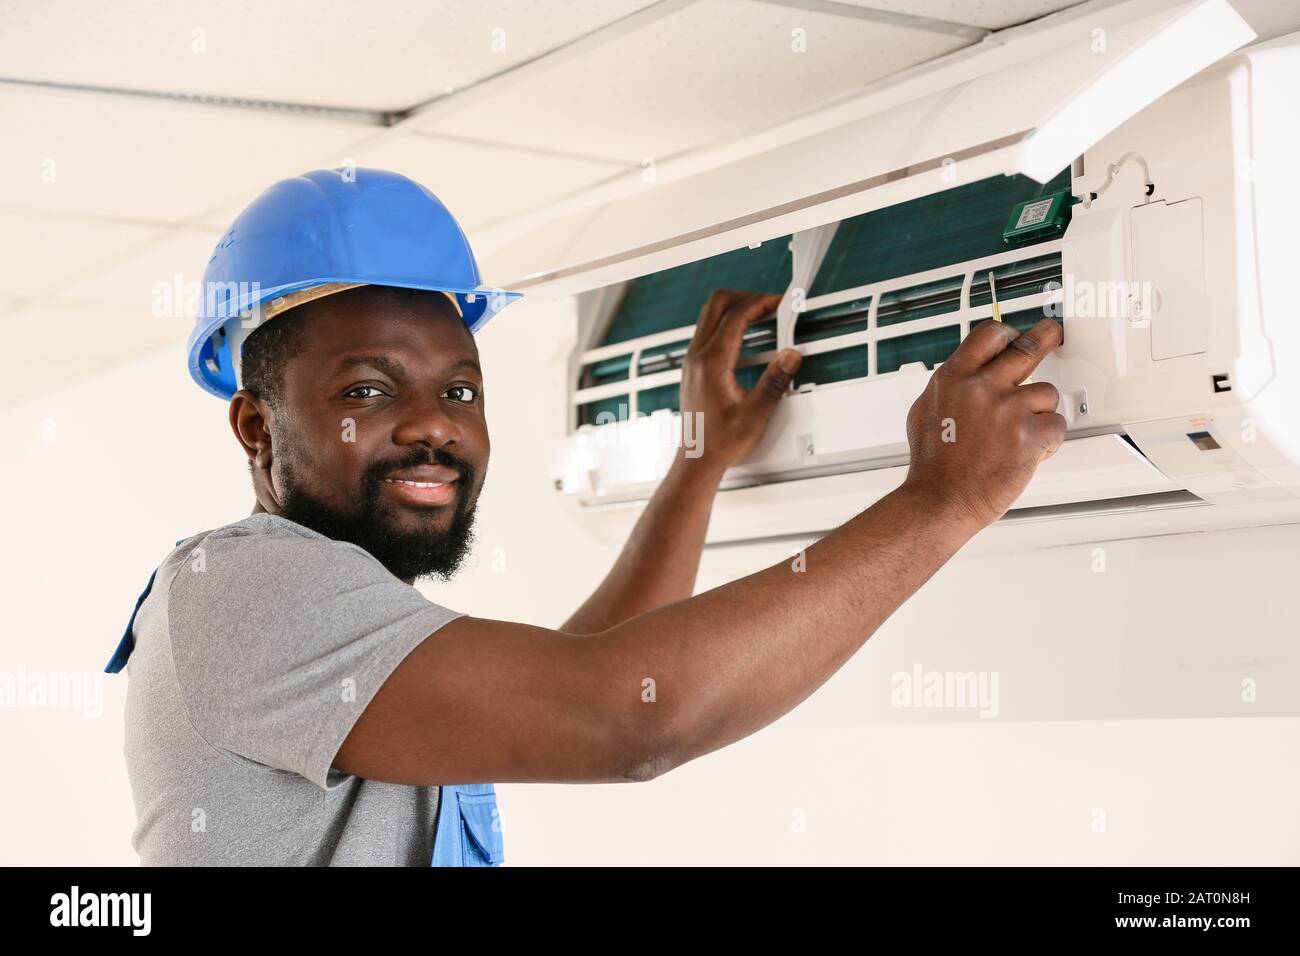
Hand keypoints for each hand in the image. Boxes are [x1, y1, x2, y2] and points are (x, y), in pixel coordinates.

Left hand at [678, 290, 802, 472]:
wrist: (698, 458)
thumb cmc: (720, 442)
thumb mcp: (755, 415)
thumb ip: (774, 383)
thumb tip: (790, 356)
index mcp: (711, 363)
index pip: (736, 315)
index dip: (761, 302)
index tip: (780, 303)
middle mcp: (697, 356)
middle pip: (717, 304)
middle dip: (746, 297)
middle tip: (771, 305)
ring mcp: (692, 360)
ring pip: (710, 315)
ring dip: (737, 309)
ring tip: (764, 317)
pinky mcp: (694, 367)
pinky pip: (709, 331)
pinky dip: (729, 324)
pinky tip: (749, 338)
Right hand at [902, 318, 1065, 527]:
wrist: (941, 500)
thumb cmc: (933, 465)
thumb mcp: (925, 411)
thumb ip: (951, 388)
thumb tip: (966, 375)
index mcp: (953, 378)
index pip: (989, 335)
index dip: (1008, 333)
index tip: (1017, 335)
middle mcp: (980, 387)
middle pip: (1027, 347)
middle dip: (1046, 337)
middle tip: (1054, 334)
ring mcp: (1007, 409)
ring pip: (1046, 393)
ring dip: (1039, 412)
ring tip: (1019, 434)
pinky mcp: (1029, 434)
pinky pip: (1056, 425)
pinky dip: (1047, 440)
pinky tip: (1027, 451)